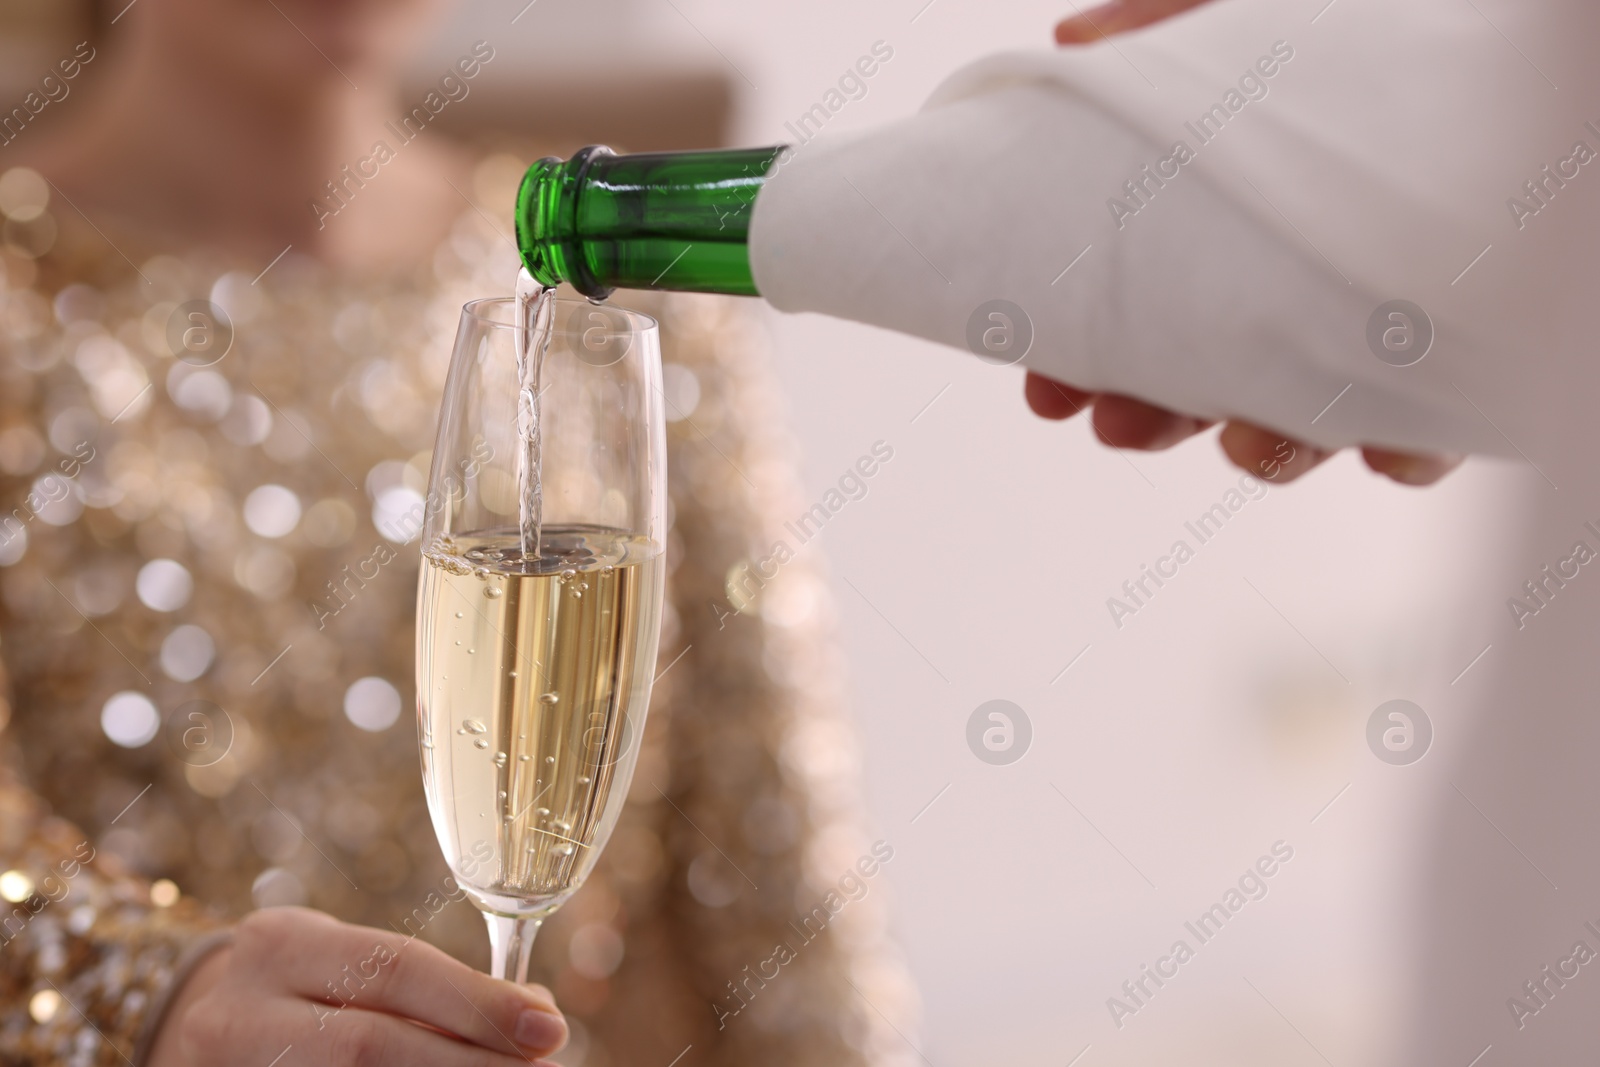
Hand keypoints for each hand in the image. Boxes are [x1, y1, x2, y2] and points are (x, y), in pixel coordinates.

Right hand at [148, 907, 567, 1066]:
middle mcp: (243, 1009)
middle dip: (469, 1062)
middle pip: (372, 1044)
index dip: (478, 1002)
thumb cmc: (296, 990)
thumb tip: (534, 1015)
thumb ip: (424, 985)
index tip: (548, 1026)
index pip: (395, 969)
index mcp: (283, 944)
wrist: (184, 1027)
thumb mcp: (342, 963)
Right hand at [1038, 2, 1460, 486]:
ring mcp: (1371, 331)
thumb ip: (1163, 32)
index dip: (1087, 368)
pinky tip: (1381, 444)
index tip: (1047, 389)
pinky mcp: (1462, 357)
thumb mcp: (1246, 19)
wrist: (1510, 43)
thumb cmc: (1367, 34)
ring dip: (1259, 451)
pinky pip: (1430, 434)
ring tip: (1242, 442)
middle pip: (1203, 388)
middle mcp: (1294, 288)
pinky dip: (1401, 452)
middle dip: (1149, 421)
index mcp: (1231, 236)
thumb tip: (1070, 39)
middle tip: (1116, 423)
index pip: (1144, 320)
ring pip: (1301, 426)